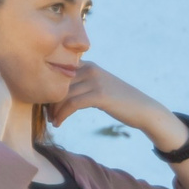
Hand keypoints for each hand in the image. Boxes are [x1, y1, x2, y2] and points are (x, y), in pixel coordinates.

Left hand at [49, 62, 179, 144]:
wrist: (144, 109)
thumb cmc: (120, 101)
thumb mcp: (100, 85)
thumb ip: (82, 83)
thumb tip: (57, 90)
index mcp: (89, 64)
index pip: (58, 71)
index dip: (48, 86)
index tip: (45, 102)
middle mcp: (91, 69)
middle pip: (57, 82)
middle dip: (49, 100)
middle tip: (47, 115)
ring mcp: (95, 81)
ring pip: (62, 94)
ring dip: (53, 110)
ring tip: (53, 121)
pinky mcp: (99, 95)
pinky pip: (71, 104)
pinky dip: (62, 115)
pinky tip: (59, 123)